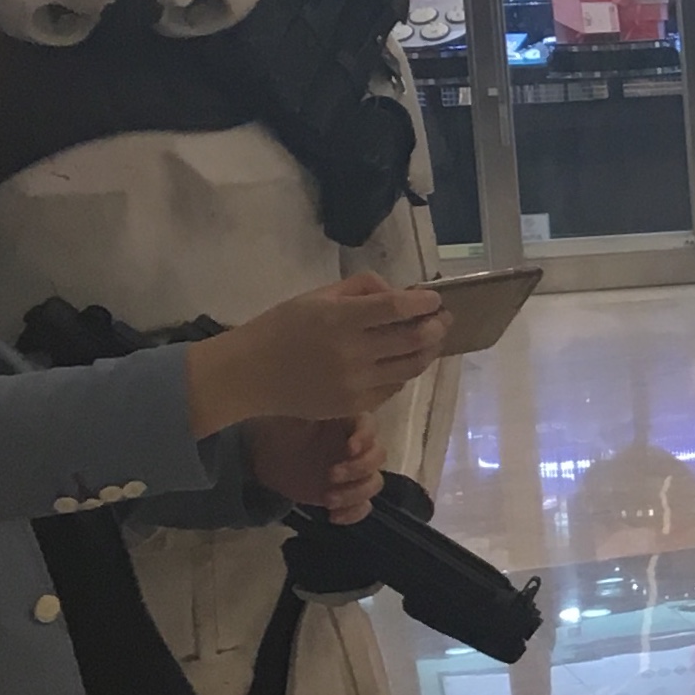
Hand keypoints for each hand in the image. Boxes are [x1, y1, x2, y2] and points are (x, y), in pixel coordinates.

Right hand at [184, 274, 446, 433]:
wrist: (250, 375)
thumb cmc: (282, 328)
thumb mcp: (316, 296)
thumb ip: (361, 289)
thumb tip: (399, 293)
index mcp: (338, 319)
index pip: (396, 307)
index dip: (424, 301)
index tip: (435, 298)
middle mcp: (352, 352)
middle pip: (413, 339)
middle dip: (437, 326)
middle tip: (444, 318)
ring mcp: (356, 383)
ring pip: (411, 366)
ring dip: (429, 351)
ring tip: (432, 339)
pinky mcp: (356, 406)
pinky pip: (394, 386)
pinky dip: (405, 371)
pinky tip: (403, 360)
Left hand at [248, 417, 383, 521]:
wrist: (271, 458)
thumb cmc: (284, 432)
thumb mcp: (296, 417)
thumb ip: (312, 408)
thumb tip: (321, 398)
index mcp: (349, 424)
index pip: (370, 426)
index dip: (366, 437)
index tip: (350, 448)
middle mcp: (360, 448)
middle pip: (378, 457)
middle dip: (358, 469)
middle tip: (330, 476)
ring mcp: (357, 474)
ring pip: (374, 484)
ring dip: (354, 493)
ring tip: (327, 500)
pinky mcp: (349, 495)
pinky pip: (364, 506)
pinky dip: (353, 513)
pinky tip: (333, 517)